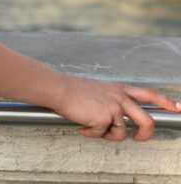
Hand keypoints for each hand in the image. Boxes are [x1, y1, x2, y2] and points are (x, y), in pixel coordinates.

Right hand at [52, 74, 180, 140]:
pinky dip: (91, 133)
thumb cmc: (74, 89)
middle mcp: (120, 98)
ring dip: (107, 134)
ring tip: (94, 128)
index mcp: (120, 89)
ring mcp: (113, 109)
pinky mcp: (104, 119)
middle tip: (139, 138)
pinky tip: (82, 126)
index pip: (149, 94)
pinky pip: (102, 134)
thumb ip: (113, 100)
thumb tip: (118, 118)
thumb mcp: (100, 90)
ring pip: (122, 133)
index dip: (165, 102)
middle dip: (145, 134)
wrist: (59, 89)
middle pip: (147, 120)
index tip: (177, 107)